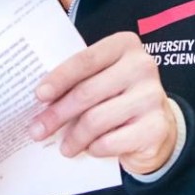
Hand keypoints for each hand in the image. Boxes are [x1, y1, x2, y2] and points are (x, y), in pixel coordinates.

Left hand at [30, 32, 178, 175]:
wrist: (155, 127)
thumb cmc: (118, 98)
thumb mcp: (100, 80)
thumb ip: (77, 82)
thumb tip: (40, 103)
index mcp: (124, 46)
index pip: (84, 60)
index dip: (58, 78)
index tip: (38, 95)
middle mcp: (142, 67)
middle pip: (87, 92)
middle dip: (57, 114)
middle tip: (38, 130)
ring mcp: (152, 97)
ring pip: (96, 119)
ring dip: (74, 137)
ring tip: (65, 147)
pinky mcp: (156, 127)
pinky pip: (111, 141)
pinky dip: (94, 148)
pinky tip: (90, 149)